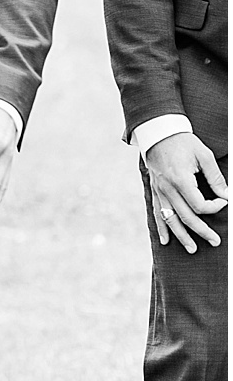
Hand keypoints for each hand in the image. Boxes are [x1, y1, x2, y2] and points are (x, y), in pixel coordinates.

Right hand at [145, 132, 228, 252]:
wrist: (158, 132)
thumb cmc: (183, 141)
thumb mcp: (204, 155)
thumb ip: (216, 178)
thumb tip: (227, 195)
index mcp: (180, 179)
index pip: (199, 204)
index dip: (215, 207)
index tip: (225, 201)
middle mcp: (167, 188)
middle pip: (186, 216)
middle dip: (202, 231)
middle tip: (216, 242)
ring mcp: (159, 190)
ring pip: (170, 219)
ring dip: (182, 235)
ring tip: (192, 249)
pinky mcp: (155, 190)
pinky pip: (157, 212)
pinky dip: (161, 227)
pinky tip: (165, 240)